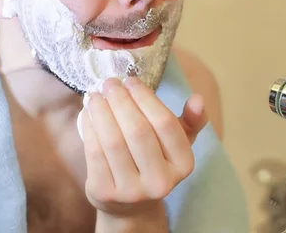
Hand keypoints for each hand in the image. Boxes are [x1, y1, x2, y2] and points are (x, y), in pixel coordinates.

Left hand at [79, 77, 207, 217]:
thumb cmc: (157, 160)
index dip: (146, 98)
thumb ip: (191, 119)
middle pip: (138, 131)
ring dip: (102, 112)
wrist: (131, 204)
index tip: (131, 81)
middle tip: (110, 83)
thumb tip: (197, 98)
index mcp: (184, 164)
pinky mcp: (105, 193)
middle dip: (121, 101)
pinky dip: (89, 128)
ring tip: (95, 95)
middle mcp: (161, 181)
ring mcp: (132, 191)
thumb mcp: (179, 142)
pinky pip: (94, 153)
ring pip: (113, 142)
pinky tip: (88, 113)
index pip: (166, 124)